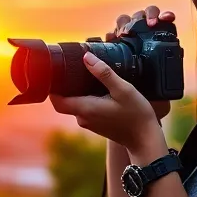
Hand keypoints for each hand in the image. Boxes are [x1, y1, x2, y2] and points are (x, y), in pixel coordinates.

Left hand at [50, 6, 174, 154]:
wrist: (145, 139)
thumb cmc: (136, 114)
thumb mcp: (123, 89)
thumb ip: (104, 73)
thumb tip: (86, 57)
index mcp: (85, 109)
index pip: (56, 100)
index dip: (51, 87)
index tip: (54, 72)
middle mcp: (83, 118)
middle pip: (63, 101)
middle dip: (63, 86)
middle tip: (68, 68)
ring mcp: (89, 123)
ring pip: (74, 105)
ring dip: (75, 91)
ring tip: (82, 74)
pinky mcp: (96, 124)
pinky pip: (83, 109)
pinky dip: (84, 98)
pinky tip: (95, 88)